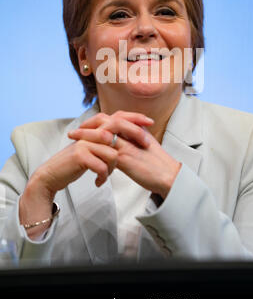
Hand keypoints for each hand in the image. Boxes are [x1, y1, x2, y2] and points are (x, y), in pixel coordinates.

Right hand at [19, 111, 152, 238]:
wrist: (54, 173)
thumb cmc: (77, 162)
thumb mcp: (95, 149)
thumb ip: (108, 142)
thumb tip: (128, 138)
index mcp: (96, 129)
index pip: (118, 116)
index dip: (135, 117)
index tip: (150, 122)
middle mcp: (92, 132)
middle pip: (118, 127)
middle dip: (136, 135)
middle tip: (147, 145)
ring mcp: (86, 142)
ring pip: (113, 152)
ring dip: (112, 168)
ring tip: (105, 175)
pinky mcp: (80, 155)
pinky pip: (101, 165)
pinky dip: (102, 176)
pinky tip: (98, 182)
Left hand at [68, 111, 181, 198]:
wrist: (169, 177)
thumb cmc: (159, 165)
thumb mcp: (147, 146)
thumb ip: (135, 140)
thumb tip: (122, 138)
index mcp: (137, 130)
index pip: (115, 118)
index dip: (98, 120)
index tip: (86, 124)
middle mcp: (132, 134)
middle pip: (106, 121)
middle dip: (88, 124)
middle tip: (75, 130)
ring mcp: (128, 145)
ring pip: (103, 134)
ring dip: (86, 135)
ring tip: (74, 138)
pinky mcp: (126, 159)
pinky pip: (105, 151)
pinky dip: (94, 152)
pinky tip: (84, 154)